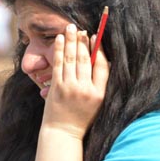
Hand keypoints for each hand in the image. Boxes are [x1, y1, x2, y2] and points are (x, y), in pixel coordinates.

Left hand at [41, 23, 108, 137]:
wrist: (63, 133)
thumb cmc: (81, 118)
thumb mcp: (97, 103)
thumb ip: (99, 84)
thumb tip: (100, 59)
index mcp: (99, 94)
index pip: (103, 66)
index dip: (99, 49)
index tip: (96, 37)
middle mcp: (85, 89)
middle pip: (86, 59)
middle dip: (83, 41)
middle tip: (82, 28)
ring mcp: (70, 88)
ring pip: (72, 58)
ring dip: (71, 40)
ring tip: (71, 27)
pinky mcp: (56, 87)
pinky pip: (58, 64)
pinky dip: (59, 49)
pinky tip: (59, 39)